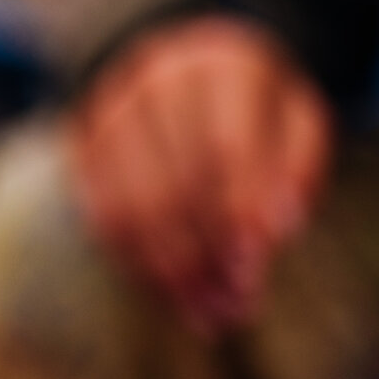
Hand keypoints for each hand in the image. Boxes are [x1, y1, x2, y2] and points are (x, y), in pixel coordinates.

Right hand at [70, 16, 330, 330]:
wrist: (189, 67)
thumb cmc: (257, 107)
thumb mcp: (297, 123)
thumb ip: (294, 172)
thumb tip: (273, 235)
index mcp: (221, 69)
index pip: (225, 147)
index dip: (238, 211)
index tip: (255, 266)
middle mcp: (155, 83)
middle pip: (172, 185)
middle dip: (204, 256)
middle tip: (235, 306)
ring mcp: (109, 112)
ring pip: (129, 208)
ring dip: (168, 271)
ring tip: (206, 311)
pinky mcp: (81, 143)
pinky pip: (100, 216)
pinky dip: (135, 263)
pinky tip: (170, 292)